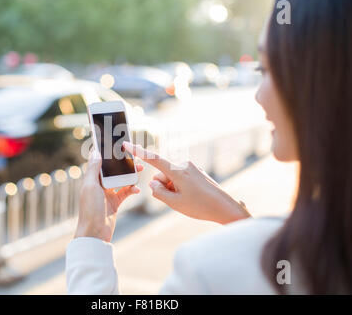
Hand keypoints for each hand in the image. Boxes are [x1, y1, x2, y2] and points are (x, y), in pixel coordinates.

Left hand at [74, 149, 142, 241]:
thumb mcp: (91, 186)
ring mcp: (107, 194)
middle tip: (135, 157)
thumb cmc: (90, 209)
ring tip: (141, 171)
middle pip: (113, 170)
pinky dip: (132, 190)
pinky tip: (137, 190)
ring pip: (121, 180)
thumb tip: (95, 152)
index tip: (117, 145)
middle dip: (124, 164)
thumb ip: (94, 169)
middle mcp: (99, 185)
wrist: (95, 233)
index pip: (100, 162)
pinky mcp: (114, 203)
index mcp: (91, 179)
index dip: (108, 154)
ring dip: (130, 175)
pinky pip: (125, 192)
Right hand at [123, 142, 250, 224]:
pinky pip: (180, 178)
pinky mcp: (196, 172)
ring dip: (172, 188)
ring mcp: (191, 167)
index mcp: (177, 171)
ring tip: (185, 200)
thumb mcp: (175, 203)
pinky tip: (191, 197)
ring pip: (170, 177)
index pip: (153, 158)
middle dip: (163, 186)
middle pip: (161, 173)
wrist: (225, 207)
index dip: (138, 151)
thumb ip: (158, 192)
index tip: (126, 143)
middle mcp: (184, 165)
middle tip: (175, 200)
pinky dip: (179, 187)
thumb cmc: (200, 206)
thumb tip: (152, 183)